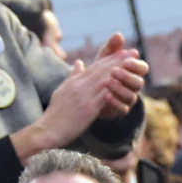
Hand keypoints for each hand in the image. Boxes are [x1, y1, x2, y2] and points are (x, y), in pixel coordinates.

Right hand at [15, 53, 145, 160]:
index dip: (109, 58)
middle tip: (133, 52)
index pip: (95, 66)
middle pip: (102, 69)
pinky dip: (114, 88)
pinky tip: (125, 83)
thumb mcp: (63, 90)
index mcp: (75, 81)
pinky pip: (104, 96)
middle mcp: (79, 85)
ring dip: (120, 70)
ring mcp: (84, 96)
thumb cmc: (56, 113)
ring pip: (104, 79)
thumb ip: (72, 77)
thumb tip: (79, 63)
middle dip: (118, 60)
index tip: (122, 52)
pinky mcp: (88, 108)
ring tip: (132, 63)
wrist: (48, 130)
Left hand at [95, 32, 148, 118]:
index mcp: (133, 73)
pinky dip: (115, 102)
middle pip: (139, 83)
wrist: (91, 94)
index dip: (136, 65)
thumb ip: (111, 47)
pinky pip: (123, 108)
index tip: (125, 61)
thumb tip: (118, 35)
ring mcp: (128, 99)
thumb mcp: (104, 59)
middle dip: (126, 76)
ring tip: (106, 82)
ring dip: (119, 89)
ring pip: (131, 96)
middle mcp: (134, 87)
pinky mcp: (121, 110)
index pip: (143, 68)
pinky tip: (105, 95)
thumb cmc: (101, 73)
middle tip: (113, 71)